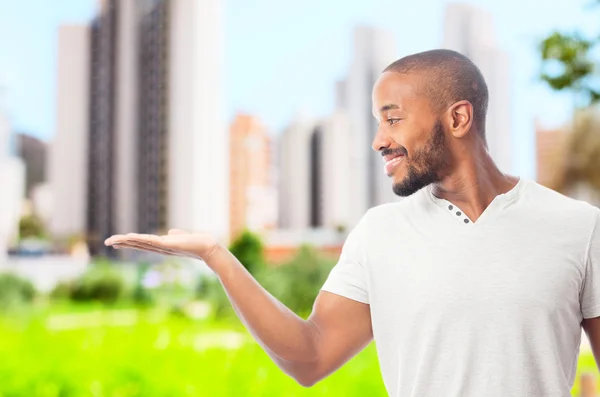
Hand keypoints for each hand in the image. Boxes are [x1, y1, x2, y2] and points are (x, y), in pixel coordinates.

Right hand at [104, 229, 219, 260]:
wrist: (208, 248)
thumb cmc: (197, 243)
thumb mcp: (183, 237)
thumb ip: (176, 235)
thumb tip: (172, 232)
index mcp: (162, 246)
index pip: (142, 243)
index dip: (129, 242)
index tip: (116, 241)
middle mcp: (160, 248)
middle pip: (137, 244)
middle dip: (123, 243)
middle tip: (107, 241)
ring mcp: (163, 247)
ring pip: (140, 243)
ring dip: (126, 241)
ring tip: (112, 240)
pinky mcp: (168, 245)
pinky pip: (150, 241)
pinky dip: (139, 239)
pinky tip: (129, 237)